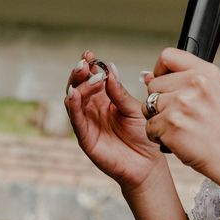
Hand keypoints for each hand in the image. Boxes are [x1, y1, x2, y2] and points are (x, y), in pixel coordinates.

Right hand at [65, 50, 164, 192]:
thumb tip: (110, 70)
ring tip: (84, 75)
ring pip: (73, 100)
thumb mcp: (134, 108)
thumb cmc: (142, 136)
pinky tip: (73, 94)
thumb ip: (120, 92)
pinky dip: (72, 106)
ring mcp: (87, 122)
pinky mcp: (85, 138)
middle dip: (79, 73)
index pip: (92, 78)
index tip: (89, 55)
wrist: (148, 164)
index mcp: (105, 99)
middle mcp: (92, 109)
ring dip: (76, 85)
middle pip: (78, 86)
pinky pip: (76, 120)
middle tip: (84, 63)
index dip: (89, 66)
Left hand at [143, 48, 219, 174]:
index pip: (168, 56)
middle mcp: (194, 84)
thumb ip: (180, 80)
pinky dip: (158, 135)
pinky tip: (176, 137)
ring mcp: (181, 103)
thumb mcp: (211, 92)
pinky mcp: (170, 123)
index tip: (164, 80)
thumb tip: (148, 76)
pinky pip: (149, 126)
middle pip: (153, 84)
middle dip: (160, 101)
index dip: (160, 70)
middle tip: (181, 114)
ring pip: (147, 106)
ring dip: (157, 119)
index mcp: (205, 72)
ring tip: (179, 126)